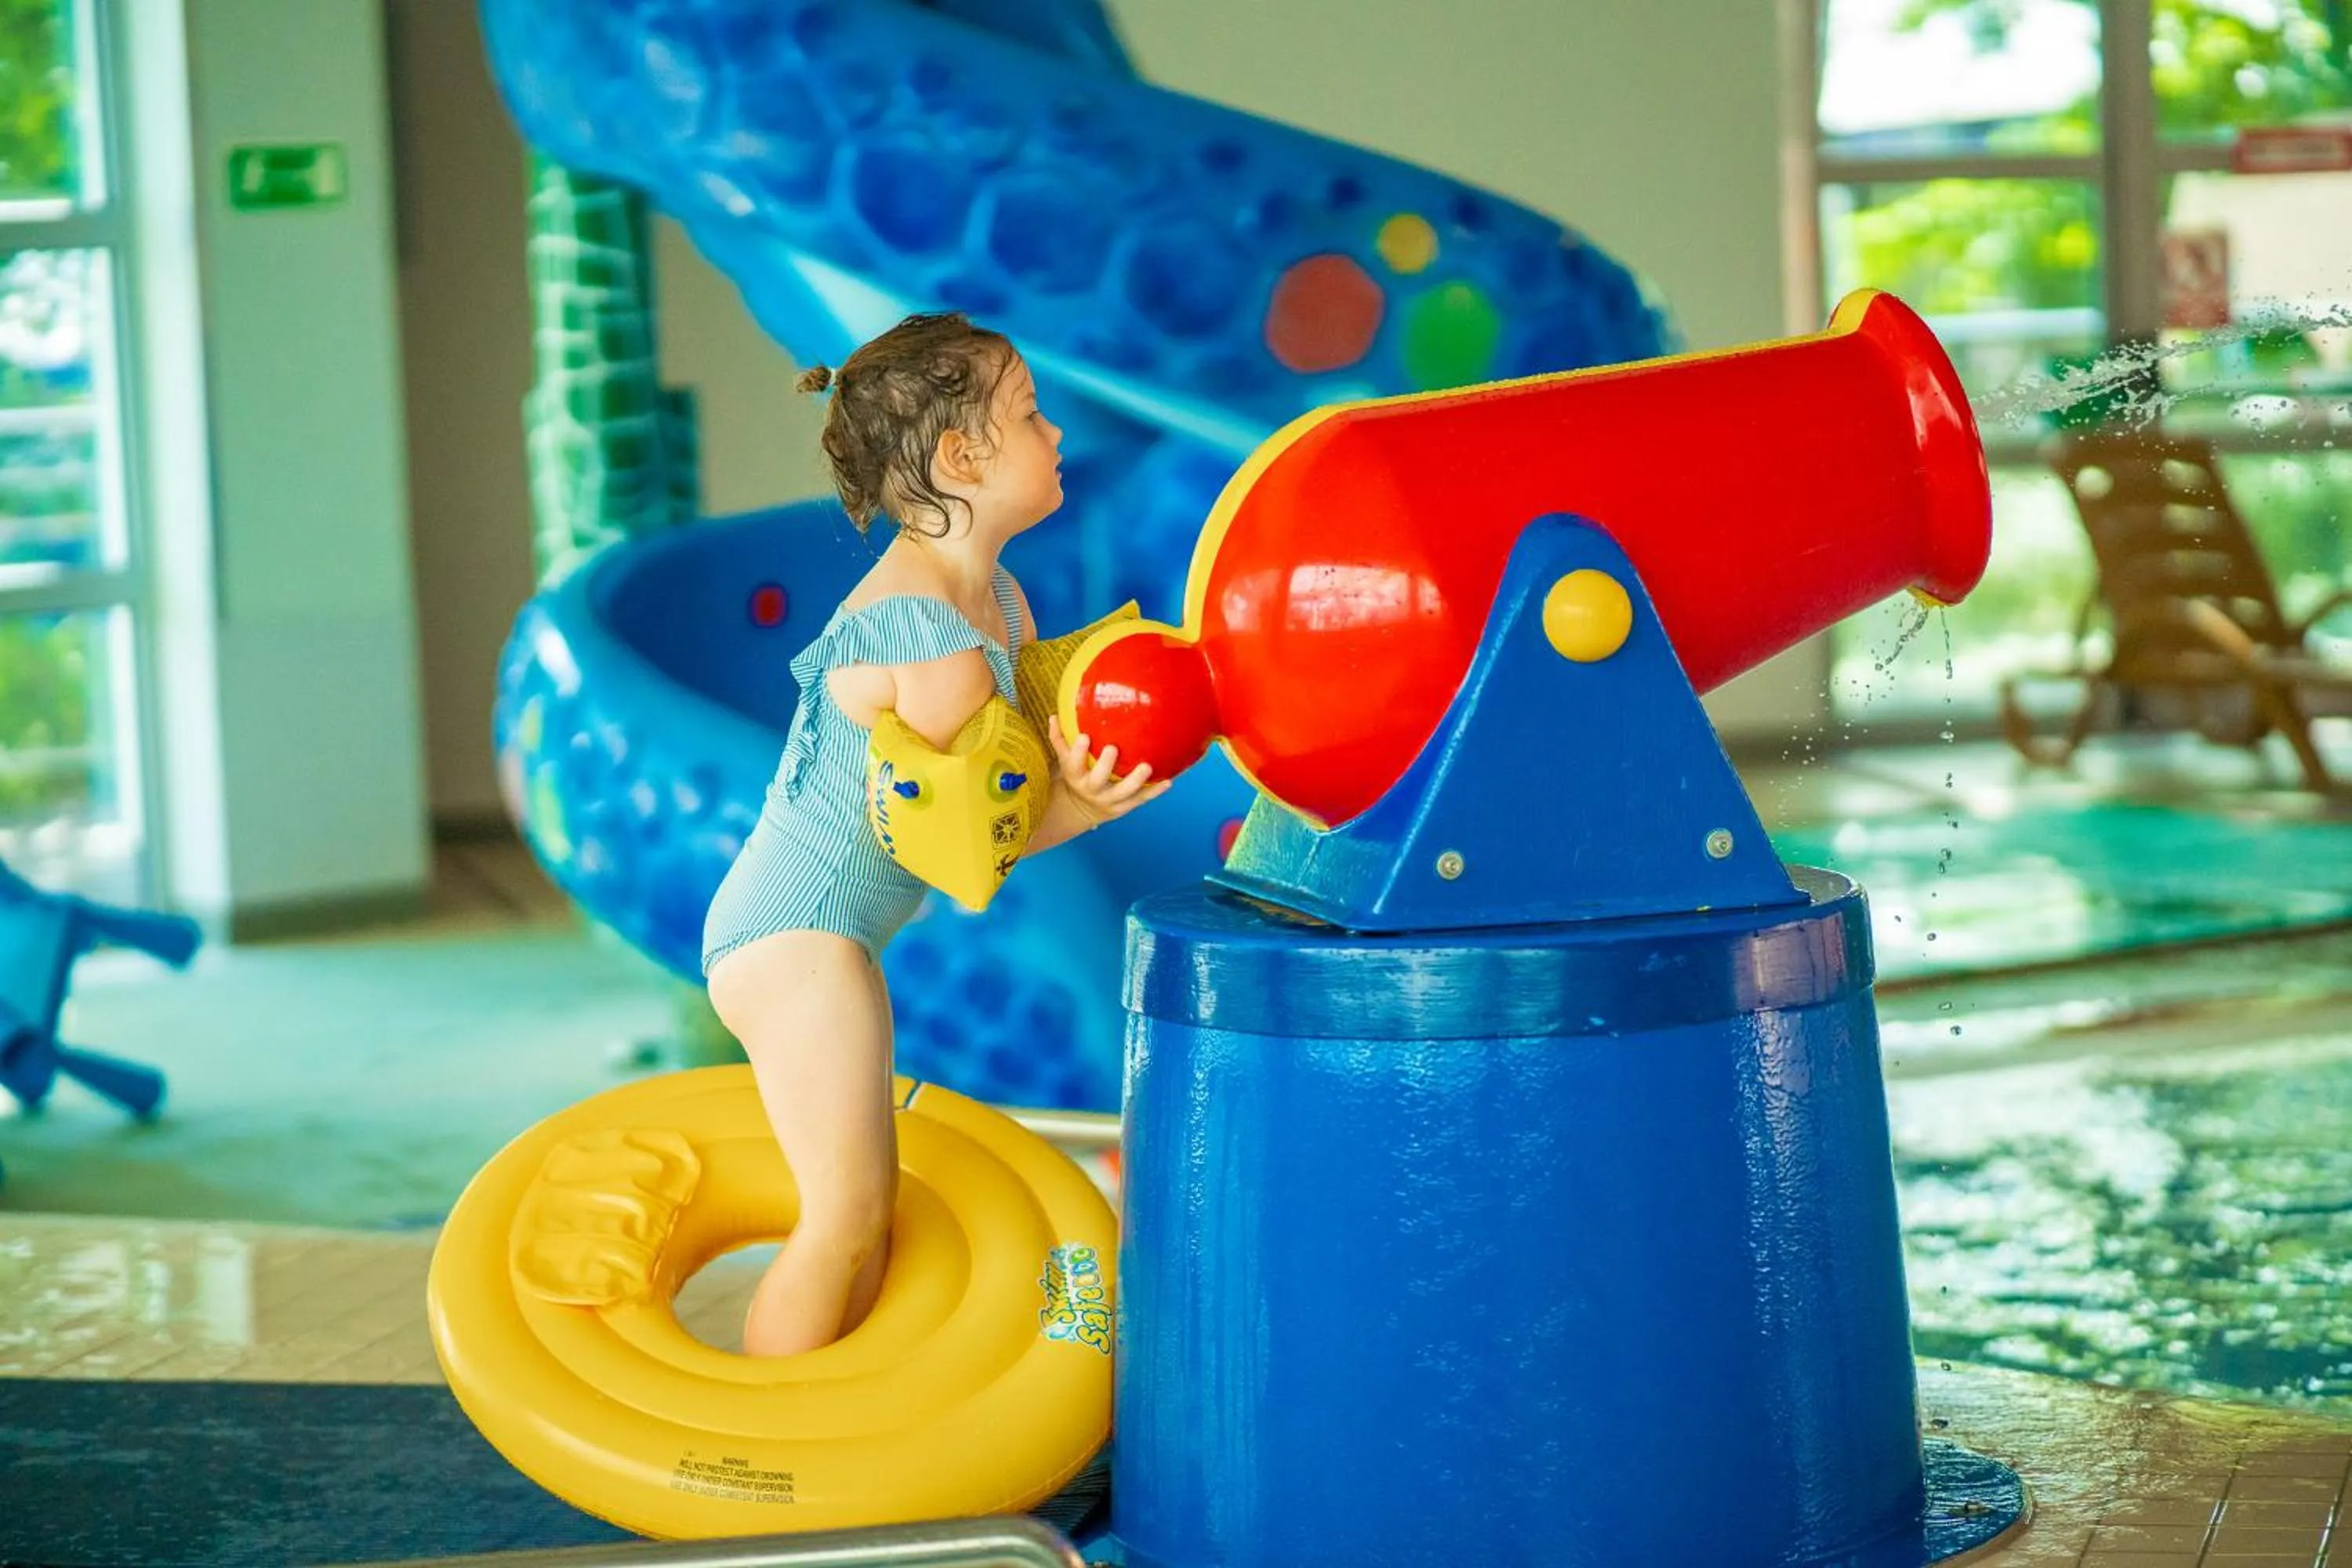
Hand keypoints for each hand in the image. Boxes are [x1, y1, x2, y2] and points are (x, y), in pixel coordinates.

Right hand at [1049, 716, 1172, 826]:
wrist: (1083, 808)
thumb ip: (1060, 739)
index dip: (1077, 751)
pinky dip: (1154, 791)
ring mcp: (1110, 799)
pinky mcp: (1126, 806)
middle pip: (1096, 780)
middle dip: (1104, 765)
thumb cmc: (1078, 775)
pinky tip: (1168, 782)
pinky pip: (1141, 799)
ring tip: (1147, 766)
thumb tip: (1053, 716)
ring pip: (1122, 792)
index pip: (1073, 764)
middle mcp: (1092, 788)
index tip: (1084, 736)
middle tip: (1113, 748)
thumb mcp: (1064, 760)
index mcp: (1076, 775)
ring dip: (1135, 780)